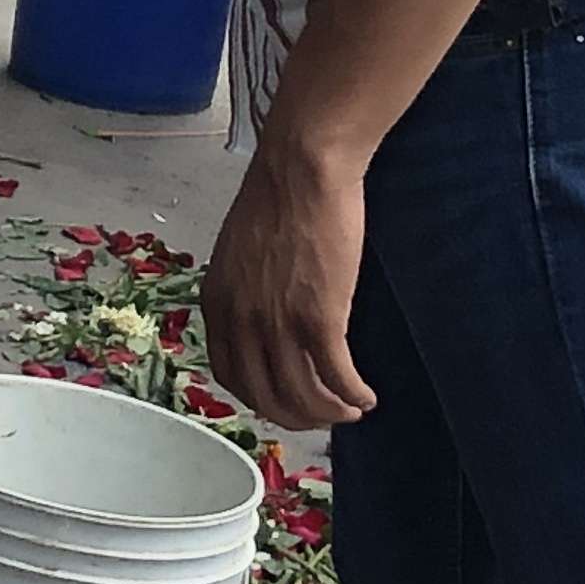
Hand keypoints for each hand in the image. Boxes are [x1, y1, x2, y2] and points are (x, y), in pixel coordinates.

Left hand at [203, 139, 377, 430]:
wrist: (302, 167)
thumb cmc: (278, 196)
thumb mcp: (240, 252)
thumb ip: (244, 290)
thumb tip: (264, 319)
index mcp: (217, 304)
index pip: (231, 375)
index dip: (260, 397)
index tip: (283, 399)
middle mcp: (241, 321)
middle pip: (266, 397)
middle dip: (297, 416)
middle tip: (322, 416)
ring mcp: (279, 323)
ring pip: (303, 396)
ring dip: (329, 412)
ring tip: (351, 409)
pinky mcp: (320, 319)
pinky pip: (337, 379)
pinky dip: (354, 396)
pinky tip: (366, 397)